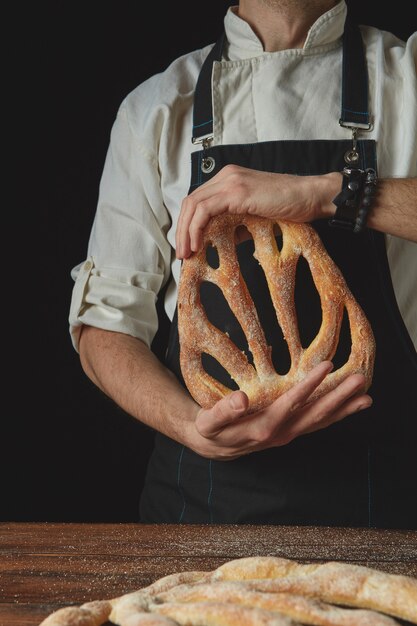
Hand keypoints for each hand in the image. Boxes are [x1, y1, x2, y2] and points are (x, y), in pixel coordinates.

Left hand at [176, 165, 339, 257]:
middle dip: (182, 229)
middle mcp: (225, 176)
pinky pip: (204, 210)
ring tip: (187, 253)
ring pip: (193, 205)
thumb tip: (217, 243)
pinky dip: (196, 228)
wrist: (311, 197)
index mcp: (229, 180)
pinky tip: (198, 244)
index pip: (197, 200)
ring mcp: (230, 181)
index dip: (187, 224)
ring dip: (185, 231)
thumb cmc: (290, 208)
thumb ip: (235, 227)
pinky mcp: (236, 191)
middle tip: (182, 253)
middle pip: (190, 202)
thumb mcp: (255, 219)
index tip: (187, 245)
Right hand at [187, 361, 371, 459]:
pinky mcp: (291, 432)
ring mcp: (289, 434)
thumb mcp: (209, 421)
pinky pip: (318, 424)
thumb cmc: (210, 429)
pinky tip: (351, 406)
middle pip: (315, 415)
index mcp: (263, 428)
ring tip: (366, 396)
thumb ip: (223, 411)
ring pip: (321, 422)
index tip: (326, 366)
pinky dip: (337, 416)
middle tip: (360, 379)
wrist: (213, 446)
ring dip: (344, 409)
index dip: (309, 385)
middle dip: (339, 397)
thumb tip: (241, 399)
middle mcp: (281, 433)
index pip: (291, 403)